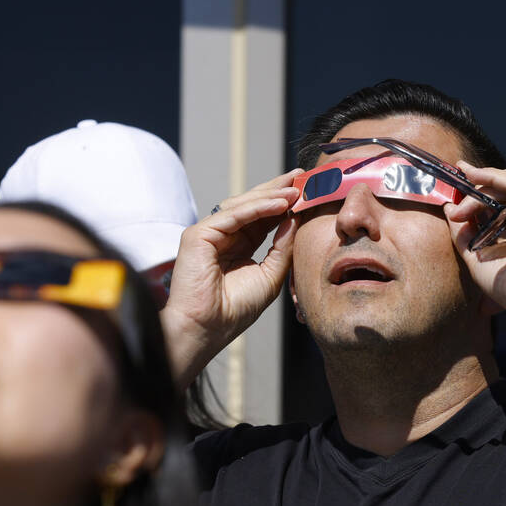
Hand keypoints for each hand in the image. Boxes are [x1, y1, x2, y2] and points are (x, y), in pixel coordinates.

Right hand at [161, 170, 301, 383]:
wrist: (208, 329)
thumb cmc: (236, 310)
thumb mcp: (271, 275)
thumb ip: (282, 247)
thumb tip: (294, 218)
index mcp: (238, 245)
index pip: (263, 217)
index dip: (284, 203)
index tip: (307, 191)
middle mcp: (222, 236)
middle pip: (252, 205)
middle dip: (277, 189)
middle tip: (302, 176)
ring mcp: (208, 233)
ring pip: (242, 205)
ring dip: (270, 195)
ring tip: (296, 188)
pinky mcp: (198, 235)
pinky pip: (232, 215)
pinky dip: (258, 208)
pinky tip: (280, 204)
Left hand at [443, 163, 505, 331]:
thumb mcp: (478, 255)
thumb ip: (464, 232)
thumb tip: (449, 208)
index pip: (502, 202)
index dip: (478, 195)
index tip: (454, 194)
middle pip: (505, 187)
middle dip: (477, 187)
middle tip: (453, 194)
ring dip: (480, 188)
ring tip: (460, 203)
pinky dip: (492, 176)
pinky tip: (472, 177)